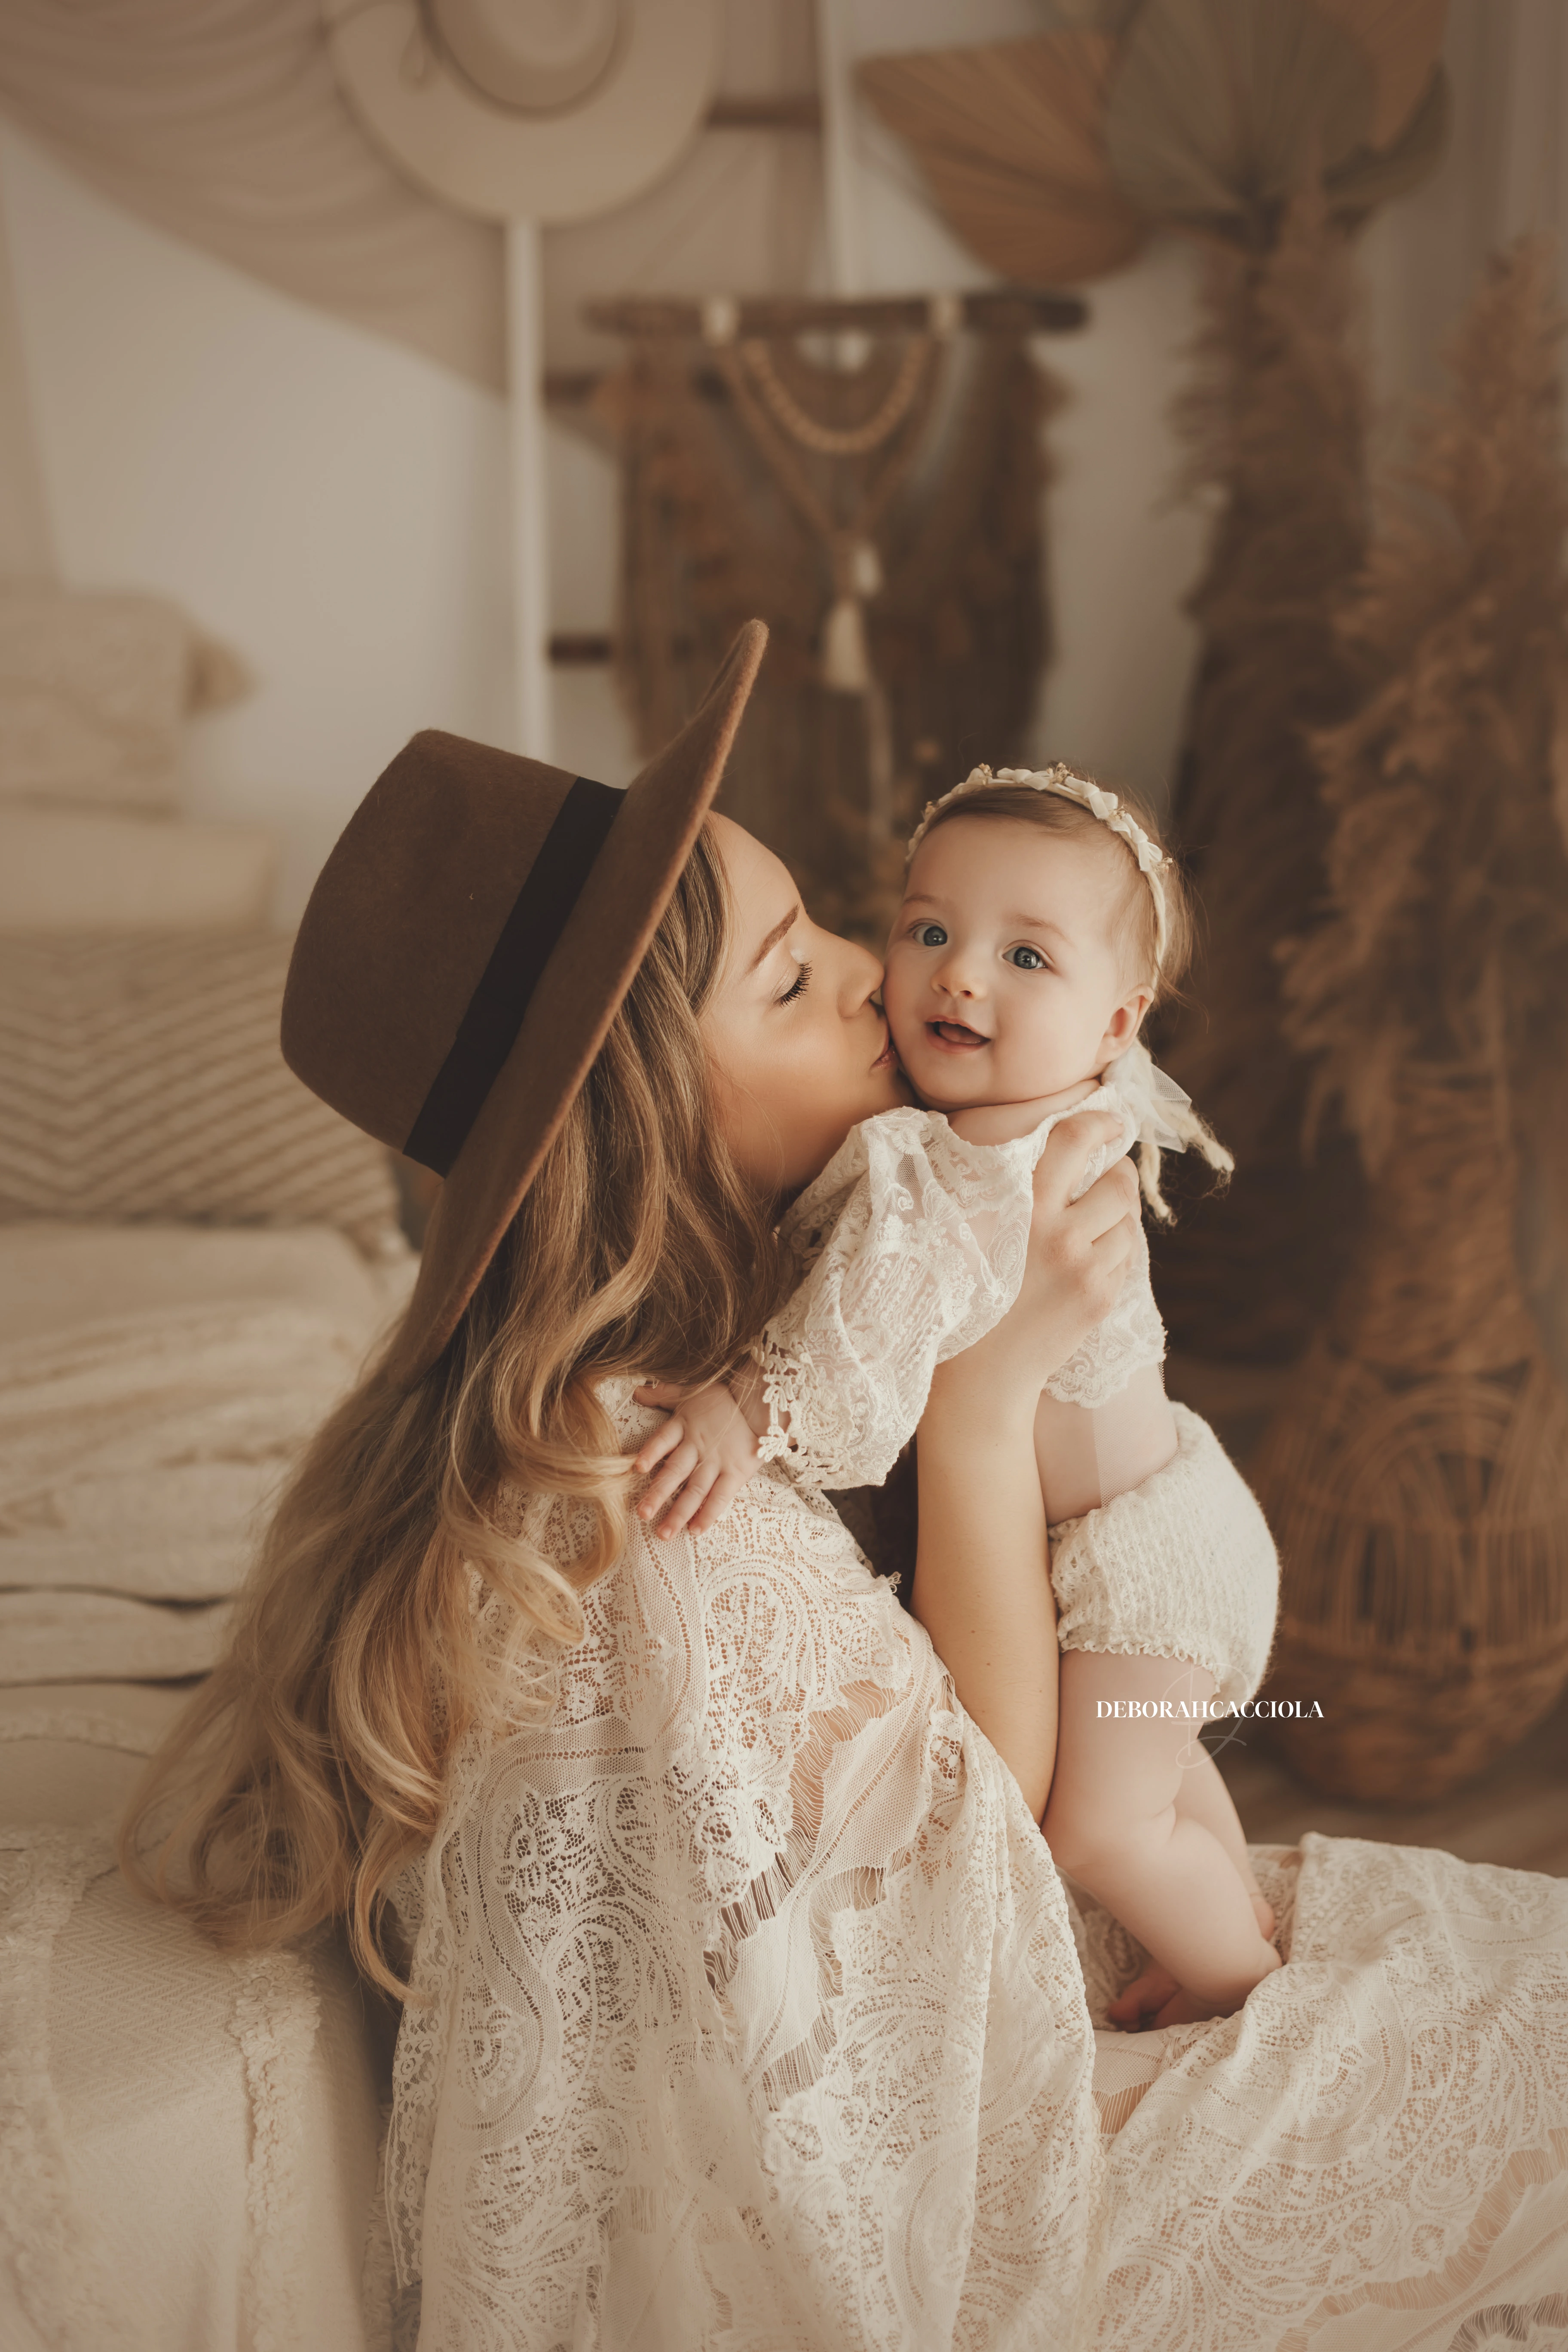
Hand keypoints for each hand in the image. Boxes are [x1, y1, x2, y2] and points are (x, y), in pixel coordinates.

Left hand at [630, 1377, 763, 1539]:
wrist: (762, 1404)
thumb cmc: (722, 1400)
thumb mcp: (691, 1393)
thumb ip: (663, 1395)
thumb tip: (637, 1391)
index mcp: (684, 1425)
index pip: (664, 1440)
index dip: (651, 1452)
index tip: (637, 1467)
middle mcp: (698, 1446)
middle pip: (676, 1471)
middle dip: (658, 1494)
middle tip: (642, 1514)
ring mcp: (717, 1462)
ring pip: (695, 1490)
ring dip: (679, 1513)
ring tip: (664, 1533)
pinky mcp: (736, 1473)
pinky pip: (721, 1497)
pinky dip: (709, 1514)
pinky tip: (696, 1531)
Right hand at [930, 1112, 1138, 1430]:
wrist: (977, 1377)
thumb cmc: (959, 1295)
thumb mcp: (963, 1229)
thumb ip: (993, 1185)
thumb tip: (1029, 1141)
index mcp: (1019, 1205)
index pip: (1073, 1141)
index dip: (1100, 1123)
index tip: (1111, 1122)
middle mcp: (1058, 1232)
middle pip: (1118, 1182)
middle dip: (1118, 1174)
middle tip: (1107, 1174)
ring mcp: (1084, 1268)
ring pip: (1129, 1221)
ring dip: (1118, 1216)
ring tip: (1093, 1224)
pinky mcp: (1100, 1299)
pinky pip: (1127, 1258)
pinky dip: (1115, 1251)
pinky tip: (1088, 1259)